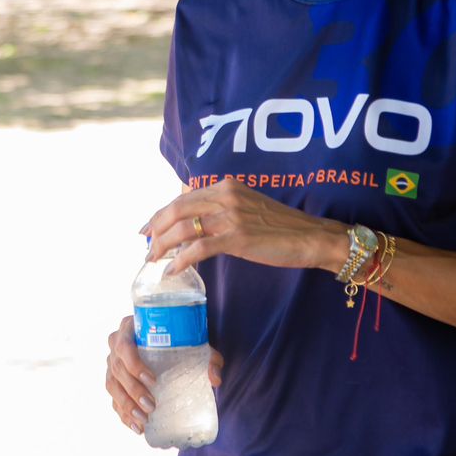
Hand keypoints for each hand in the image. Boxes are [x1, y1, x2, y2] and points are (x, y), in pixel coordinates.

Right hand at [106, 315, 223, 433]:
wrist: (166, 340)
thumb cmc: (179, 339)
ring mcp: (112, 363)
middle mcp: (116, 344)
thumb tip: (215, 379)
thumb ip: (209, 358)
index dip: (134, 364)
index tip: (152, 380)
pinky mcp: (114, 380)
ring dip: (126, 405)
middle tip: (152, 406)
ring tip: (143, 421)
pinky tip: (137, 427)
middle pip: (117, 368)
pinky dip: (123, 414)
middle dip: (133, 390)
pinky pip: (113, 399)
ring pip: (112, 385)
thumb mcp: (194, 343)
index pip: (124, 345)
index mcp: (130, 328)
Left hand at [141, 177, 347, 275]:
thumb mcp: (246, 208)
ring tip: (153, 259)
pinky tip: (172, 269)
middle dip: (155, 228)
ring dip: (163, 245)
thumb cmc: (279, 227)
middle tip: (145, 245)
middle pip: (177, 209)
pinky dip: (181, 260)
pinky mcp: (237, 237)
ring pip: (184, 228)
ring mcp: (231, 215)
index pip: (183, 198)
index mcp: (225, 186)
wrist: (310, 236)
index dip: (161, 214)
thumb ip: (220, 210)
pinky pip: (199, 248)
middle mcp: (225, 196)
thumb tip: (191, 227)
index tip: (148, 228)